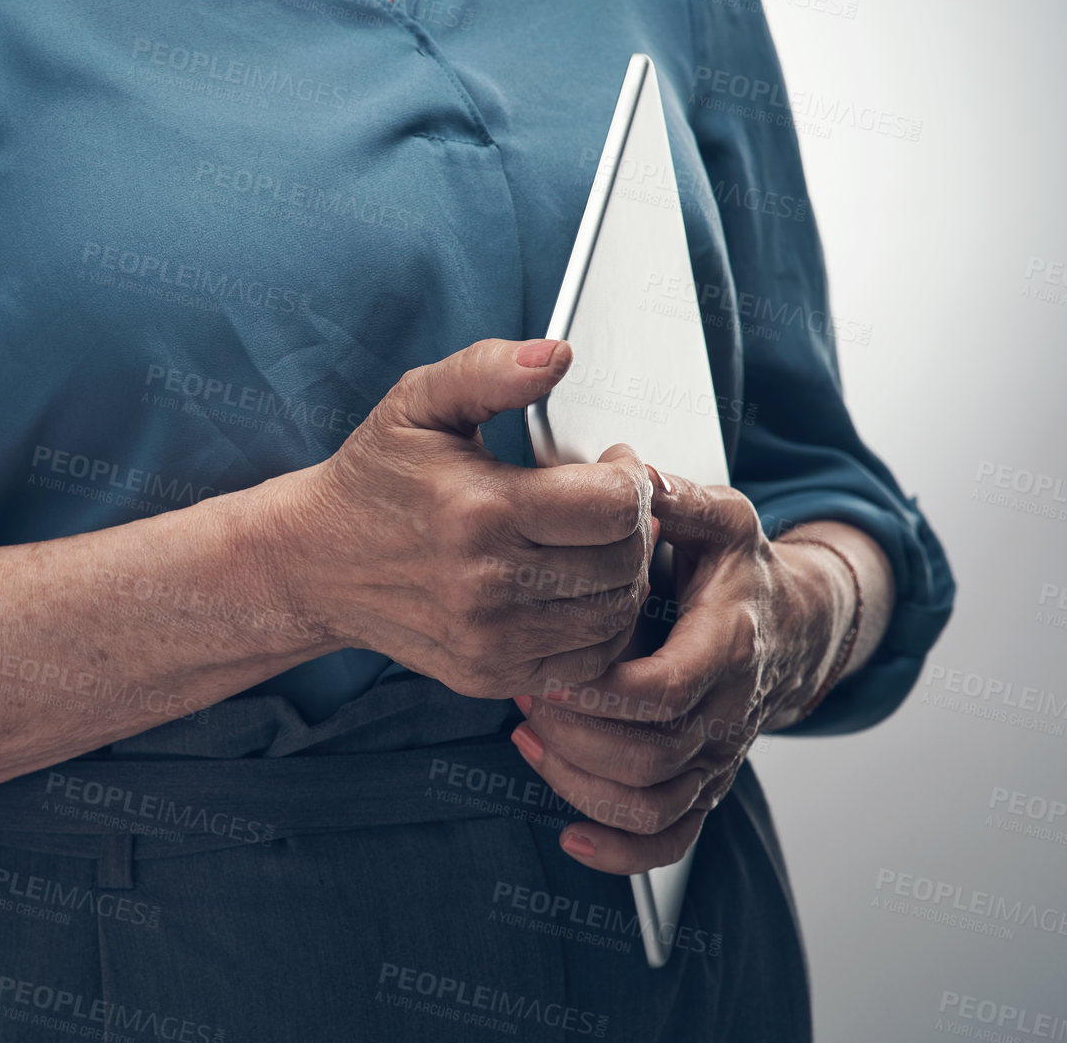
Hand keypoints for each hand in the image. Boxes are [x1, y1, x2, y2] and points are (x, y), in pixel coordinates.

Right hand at [274, 337, 655, 699]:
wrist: (313, 562)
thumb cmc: (374, 477)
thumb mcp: (417, 402)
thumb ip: (488, 370)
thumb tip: (556, 354)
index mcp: (479, 510)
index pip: (615, 506)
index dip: (630, 478)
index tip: (611, 464)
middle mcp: (487, 585)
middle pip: (624, 562)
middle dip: (633, 525)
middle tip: (604, 503)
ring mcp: (490, 639)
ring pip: (616, 615)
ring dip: (623, 575)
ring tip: (592, 543)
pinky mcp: (490, 674)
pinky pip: (589, 660)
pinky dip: (601, 625)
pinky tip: (576, 588)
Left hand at [509, 472, 846, 873]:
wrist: (796, 624)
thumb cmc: (739, 567)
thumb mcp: (719, 517)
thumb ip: (673, 498)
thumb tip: (628, 471)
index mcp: (729, 643)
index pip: (663, 688)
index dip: (598, 690)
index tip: (547, 667)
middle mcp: (729, 708)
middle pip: (650, 755)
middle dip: (575, 735)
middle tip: (524, 696)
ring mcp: (718, 753)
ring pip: (653, 803)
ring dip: (580, 784)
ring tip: (528, 740)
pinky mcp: (706, 781)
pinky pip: (671, 838)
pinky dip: (620, 850)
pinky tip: (570, 836)